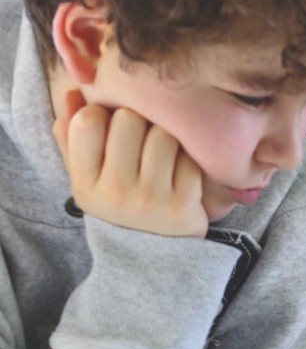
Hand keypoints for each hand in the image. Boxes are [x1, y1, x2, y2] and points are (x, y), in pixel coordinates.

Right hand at [52, 89, 207, 237]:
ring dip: (167, 139)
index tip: (111, 129)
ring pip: (163, 134)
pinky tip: (181, 173)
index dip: (103, 115)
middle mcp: (114, 192)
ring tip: (162, 157)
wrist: (154, 256)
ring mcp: (150, 199)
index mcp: (84, 182)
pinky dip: (188, 159)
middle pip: (129, 119)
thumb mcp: (88, 177)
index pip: (88, 121)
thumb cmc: (120, 203)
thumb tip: (74, 92)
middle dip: (139, 123)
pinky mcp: (183, 204)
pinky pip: (189, 157)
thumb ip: (73, 136)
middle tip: (142, 142)